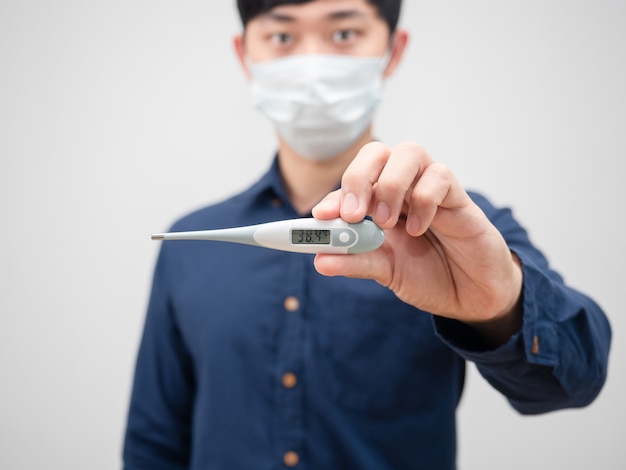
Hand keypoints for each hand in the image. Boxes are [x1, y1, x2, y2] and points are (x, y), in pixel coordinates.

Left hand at [312, 141, 522, 340]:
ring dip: (390, 184)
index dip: (334, 196)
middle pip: (377, 153)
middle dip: (358, 177)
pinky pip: (441, 176)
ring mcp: (431, 189)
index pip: (352, 184)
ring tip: (386, 222)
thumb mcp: (387, 272)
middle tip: (353, 213)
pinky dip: (424, 199)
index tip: (322, 216)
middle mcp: (404, 189)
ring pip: (409, 152)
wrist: (472, 297)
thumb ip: (356, 263)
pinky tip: (420, 229)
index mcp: (381, 203)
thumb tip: (320, 260)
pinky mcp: (459, 198)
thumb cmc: (430, 276)